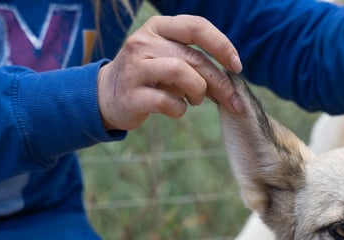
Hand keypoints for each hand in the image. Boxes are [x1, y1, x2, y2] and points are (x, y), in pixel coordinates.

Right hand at [97, 15, 243, 130]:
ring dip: (198, 91)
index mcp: (158, 28)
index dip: (222, 45)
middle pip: (195, 58)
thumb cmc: (149, 77)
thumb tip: (231, 82)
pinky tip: (176, 109)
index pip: (197, 27)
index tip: (237, 66)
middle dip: (221, 83)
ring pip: (182, 73)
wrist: (106, 96)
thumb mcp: (169, 58)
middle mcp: (145, 42)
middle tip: (232, 101)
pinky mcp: (133, 95)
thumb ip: (196, 62)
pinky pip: (168, 102)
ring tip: (195, 101)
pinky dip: (180, 109)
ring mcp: (136, 68)